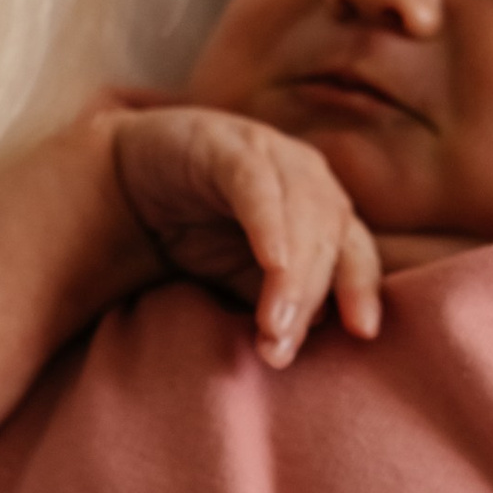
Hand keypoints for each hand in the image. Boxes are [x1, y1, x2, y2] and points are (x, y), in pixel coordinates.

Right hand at [109, 104, 383, 369]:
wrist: (130, 183)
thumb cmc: (198, 231)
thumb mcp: (242, 277)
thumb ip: (277, 301)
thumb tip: (311, 335)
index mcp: (323, 210)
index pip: (356, 252)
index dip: (363, 289)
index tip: (363, 333)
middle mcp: (308, 177)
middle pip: (330, 237)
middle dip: (310, 297)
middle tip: (282, 348)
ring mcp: (271, 154)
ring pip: (302, 213)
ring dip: (292, 274)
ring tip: (274, 325)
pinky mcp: (227, 144)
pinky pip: (256, 185)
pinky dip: (269, 223)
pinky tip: (271, 261)